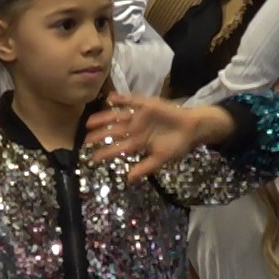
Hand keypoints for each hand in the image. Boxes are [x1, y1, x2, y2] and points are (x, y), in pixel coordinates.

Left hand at [86, 95, 232, 181]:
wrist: (193, 129)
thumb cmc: (177, 145)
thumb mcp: (161, 159)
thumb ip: (145, 168)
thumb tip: (128, 180)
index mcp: (138, 143)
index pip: (118, 148)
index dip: (106, 153)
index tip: (92, 158)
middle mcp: (135, 129)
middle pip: (114, 132)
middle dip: (100, 136)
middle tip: (85, 140)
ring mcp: (139, 116)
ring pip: (118, 117)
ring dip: (104, 118)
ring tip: (89, 122)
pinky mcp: (146, 105)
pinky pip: (131, 101)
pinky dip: (121, 99)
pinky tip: (109, 98)